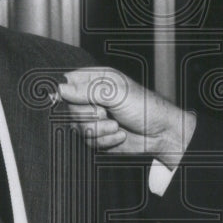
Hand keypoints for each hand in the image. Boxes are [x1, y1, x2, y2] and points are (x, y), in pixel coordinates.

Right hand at [57, 68, 194, 167]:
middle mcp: (92, 98)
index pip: (67, 82)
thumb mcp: (117, 94)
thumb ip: (88, 90)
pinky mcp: (98, 135)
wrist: (161, 134)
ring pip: (77, 127)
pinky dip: (105, 141)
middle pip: (69, 108)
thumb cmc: (145, 107)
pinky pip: (88, 141)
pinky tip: (120, 135)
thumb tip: (61, 88)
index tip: (72, 100)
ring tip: (117, 125)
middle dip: (88, 115)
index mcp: (96, 80)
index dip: (65, 93)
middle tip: (105, 113)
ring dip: (99, 130)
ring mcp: (94, 118)